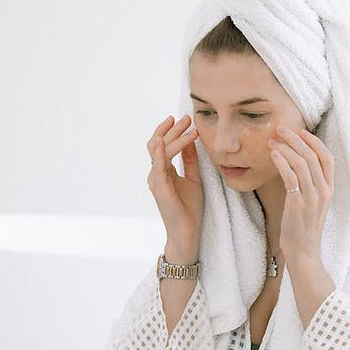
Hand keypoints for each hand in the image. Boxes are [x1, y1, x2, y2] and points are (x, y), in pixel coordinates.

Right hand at [146, 114, 202, 250]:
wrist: (187, 231)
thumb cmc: (189, 208)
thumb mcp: (193, 178)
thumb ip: (190, 161)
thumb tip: (191, 141)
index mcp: (163, 171)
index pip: (162, 145)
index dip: (171, 131)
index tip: (184, 120)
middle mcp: (156, 173)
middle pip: (157, 143)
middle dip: (172, 129)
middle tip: (186, 118)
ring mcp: (156, 180)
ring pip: (158, 150)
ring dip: (172, 136)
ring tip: (187, 125)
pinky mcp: (159, 187)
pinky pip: (157, 166)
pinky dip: (159, 152)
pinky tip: (162, 141)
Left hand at [268, 125, 334, 264]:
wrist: (304, 253)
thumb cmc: (303, 228)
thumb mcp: (312, 204)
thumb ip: (309, 185)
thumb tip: (295, 165)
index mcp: (329, 190)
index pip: (328, 158)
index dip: (315, 142)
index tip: (301, 132)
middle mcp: (324, 191)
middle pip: (313, 156)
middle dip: (295, 139)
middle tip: (280, 129)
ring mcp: (312, 198)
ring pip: (301, 163)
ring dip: (285, 148)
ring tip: (272, 141)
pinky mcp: (298, 204)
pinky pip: (291, 177)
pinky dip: (281, 162)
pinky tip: (273, 155)